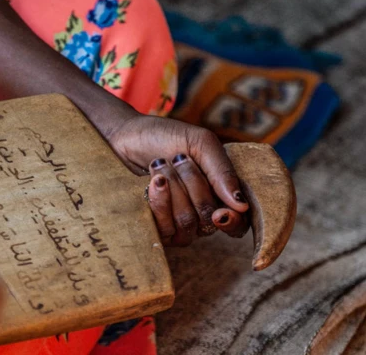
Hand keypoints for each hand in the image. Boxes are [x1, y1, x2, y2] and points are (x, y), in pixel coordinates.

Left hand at [107, 113, 249, 245]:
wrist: (123, 137)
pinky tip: (152, 181)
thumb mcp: (199, 143)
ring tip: (160, 164)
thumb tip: (241, 206)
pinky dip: (159, 200)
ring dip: (174, 188)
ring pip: (187, 224)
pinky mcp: (152, 227)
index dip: (231, 222)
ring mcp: (175, 224)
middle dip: (193, 185)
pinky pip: (164, 228)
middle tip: (178, 158)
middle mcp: (199, 215)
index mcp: (218, 195)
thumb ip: (222, 171)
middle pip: (209, 219)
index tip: (220, 211)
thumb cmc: (163, 137)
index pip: (236, 225)